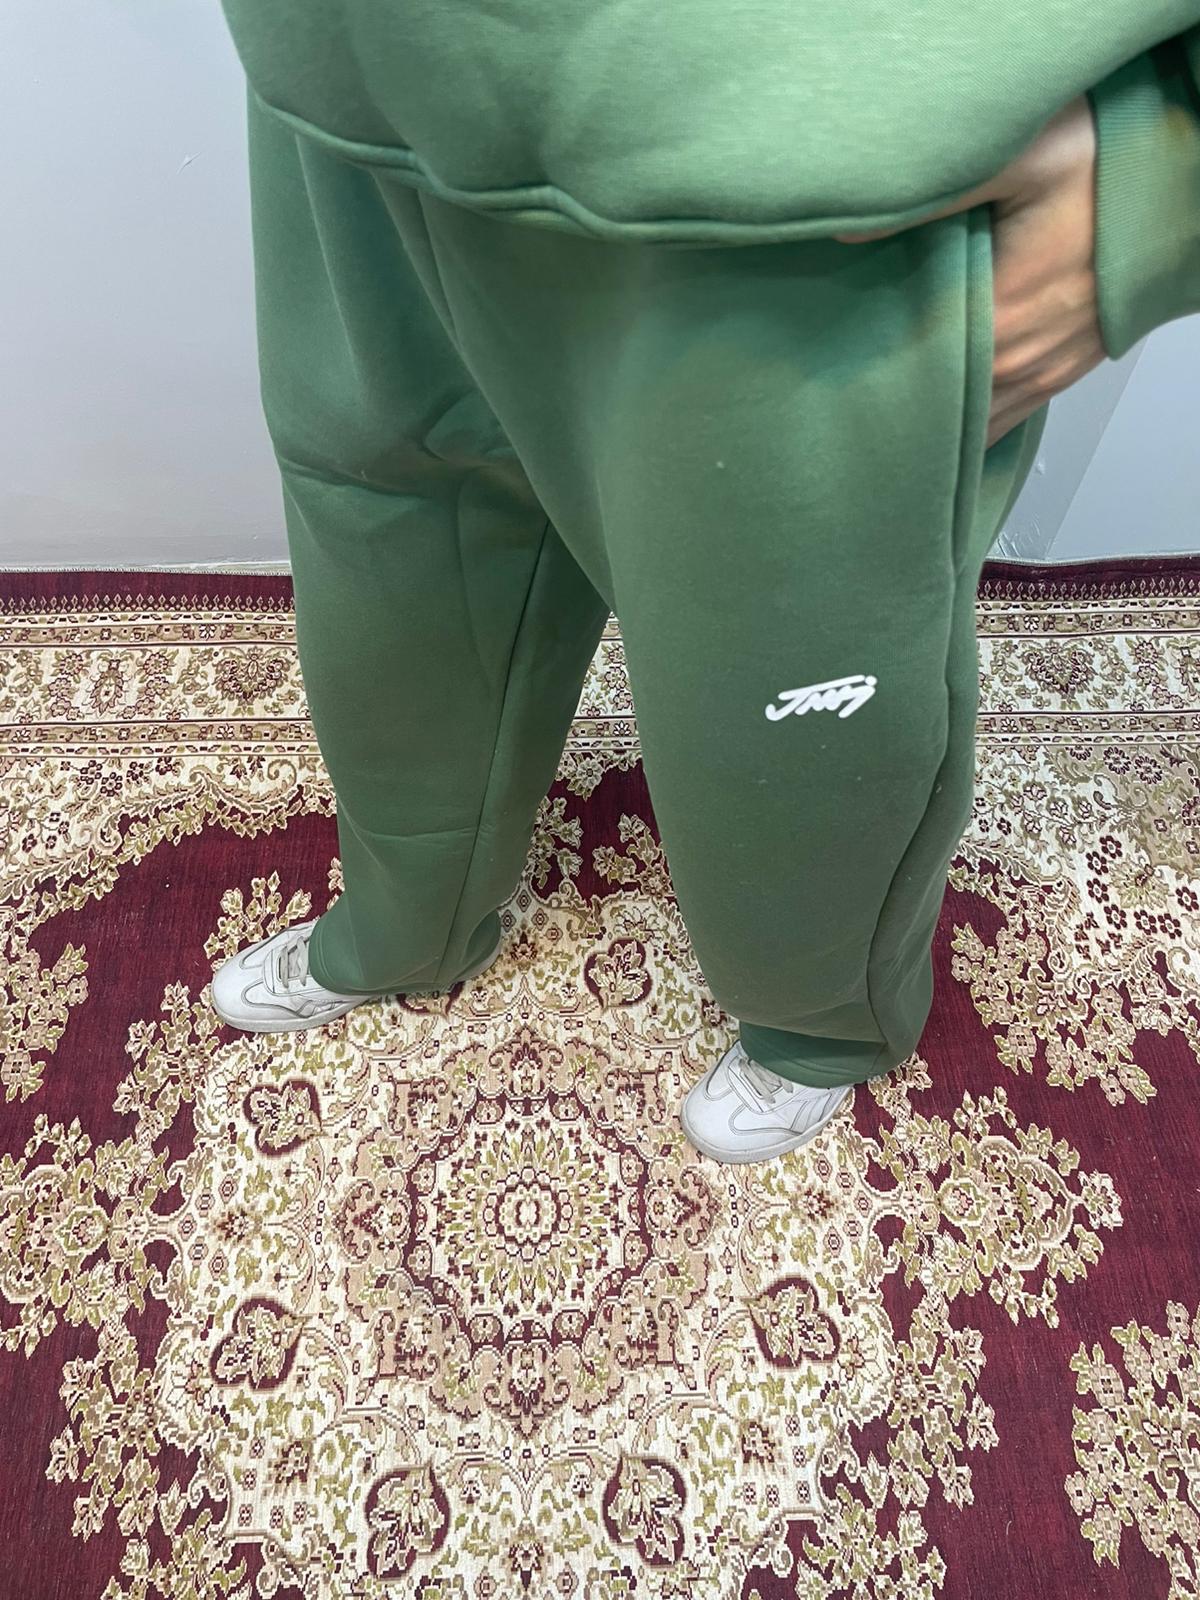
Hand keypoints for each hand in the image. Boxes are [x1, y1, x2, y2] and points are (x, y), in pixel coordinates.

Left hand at [836, 95, 1106, 447]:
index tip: (829, 384)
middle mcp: (1021, 362)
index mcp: (1001, 319)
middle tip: (841, 403)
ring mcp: (1044, 372)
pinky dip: (969, 415)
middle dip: (893, 407)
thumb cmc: (1107, 168)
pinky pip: (1003, 414)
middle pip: (939, 412)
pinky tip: (937, 406)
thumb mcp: (1021, 157)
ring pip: (972, 424)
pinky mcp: (1060, 370)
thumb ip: (937, 194)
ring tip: (882, 410)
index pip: (916, 380)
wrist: (1179, 186)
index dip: (869, 385)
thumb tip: (850, 228)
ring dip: (932, 419)